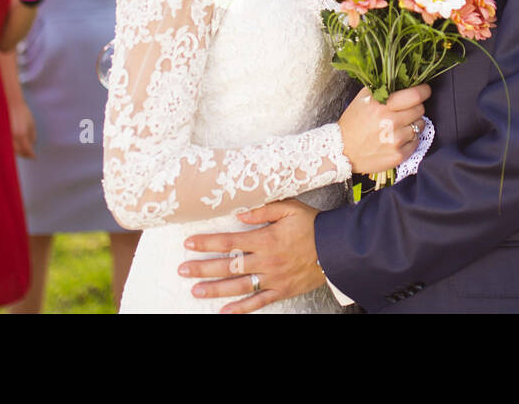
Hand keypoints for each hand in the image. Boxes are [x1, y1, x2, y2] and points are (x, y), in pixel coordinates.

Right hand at [8, 97, 35, 158]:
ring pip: (10, 150)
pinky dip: (9, 148)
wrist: (9, 102)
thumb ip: (32, 134)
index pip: (27, 150)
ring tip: (22, 152)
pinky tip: (14, 147)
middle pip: (18, 152)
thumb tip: (33, 143)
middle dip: (24, 155)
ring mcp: (4, 136)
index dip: (31, 155)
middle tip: (28, 156)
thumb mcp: (31, 122)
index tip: (34, 157)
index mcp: (21, 134)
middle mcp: (12, 137)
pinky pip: (4, 145)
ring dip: (17, 153)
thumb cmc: (22, 112)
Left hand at [179, 199, 322, 313]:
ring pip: (238, 286)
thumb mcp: (289, 207)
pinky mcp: (281, 291)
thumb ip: (263, 209)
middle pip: (228, 266)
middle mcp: (265, 261)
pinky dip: (241, 309)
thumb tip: (239, 213)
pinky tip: (224, 311)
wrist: (336, 248)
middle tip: (182, 269)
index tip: (189, 243)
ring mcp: (272, 278)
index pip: (229, 241)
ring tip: (194, 290)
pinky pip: (258, 302)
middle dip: (203, 267)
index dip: (207, 243)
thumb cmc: (312, 224)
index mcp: (265, 239)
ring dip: (214, 289)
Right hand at [337, 83, 430, 173]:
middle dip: (416, 108)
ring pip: (420, 125)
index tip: (425, 91)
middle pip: (420, 109)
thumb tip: (402, 79)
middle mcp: (390, 122)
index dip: (424, 91)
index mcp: (381, 105)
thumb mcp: (362, 99)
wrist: (342, 151)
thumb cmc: (353, 123)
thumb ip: (381, 88)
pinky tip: (397, 139)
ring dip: (413, 124)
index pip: (415, 95)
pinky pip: (416, 142)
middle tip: (405, 111)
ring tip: (399, 126)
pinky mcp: (398, 155)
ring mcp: (395, 140)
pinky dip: (410, 139)